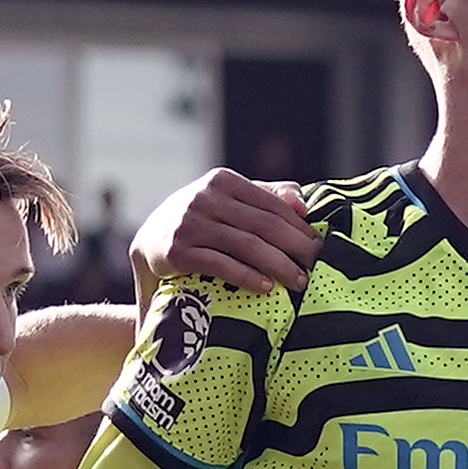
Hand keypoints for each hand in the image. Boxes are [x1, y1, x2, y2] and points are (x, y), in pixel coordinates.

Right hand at [130, 171, 316, 299]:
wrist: (146, 244)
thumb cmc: (199, 223)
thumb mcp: (227, 201)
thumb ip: (264, 196)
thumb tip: (302, 203)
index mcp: (222, 180)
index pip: (272, 204)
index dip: (300, 227)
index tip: (321, 246)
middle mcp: (203, 197)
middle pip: (264, 224)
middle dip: (296, 247)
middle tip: (318, 266)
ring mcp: (189, 224)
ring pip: (246, 245)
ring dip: (279, 265)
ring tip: (299, 282)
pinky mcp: (176, 252)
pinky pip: (219, 265)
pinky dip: (246, 276)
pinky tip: (266, 288)